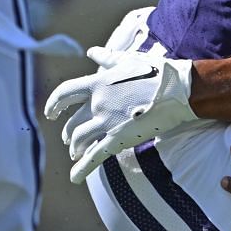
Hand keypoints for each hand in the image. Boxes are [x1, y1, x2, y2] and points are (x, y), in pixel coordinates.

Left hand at [45, 47, 197, 181]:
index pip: (65, 93)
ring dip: (75, 149)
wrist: (179, 90)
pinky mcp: (119, 138)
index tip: (50, 112)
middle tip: (68, 139)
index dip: (54, 104)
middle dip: (68, 132)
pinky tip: (74, 178)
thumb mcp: (129, 60)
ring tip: (76, 154)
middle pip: (73, 122)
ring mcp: (107, 122)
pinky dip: (83, 168)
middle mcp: (98, 103)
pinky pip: (96, 156)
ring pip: (80, 139)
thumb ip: (107, 58)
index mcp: (98, 83)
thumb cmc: (157, 72)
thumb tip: (91, 52)